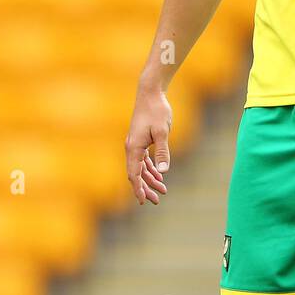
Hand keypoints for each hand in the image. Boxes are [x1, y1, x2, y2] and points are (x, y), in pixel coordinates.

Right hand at [125, 85, 171, 204]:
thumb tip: (163, 171)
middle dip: (145, 188)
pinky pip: (143, 159)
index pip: (134, 174)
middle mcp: (131, 147)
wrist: (150, 93)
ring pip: (140, 167)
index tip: (143, 201)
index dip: (138, 189)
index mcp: (133, 147)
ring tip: (162, 191)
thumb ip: (162, 152)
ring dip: (150, 179)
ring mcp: (135, 144)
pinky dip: (150, 168)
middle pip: (136, 174)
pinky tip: (159, 175)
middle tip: (156, 201)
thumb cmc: (157, 111)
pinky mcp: (141, 140)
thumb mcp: (163, 132)